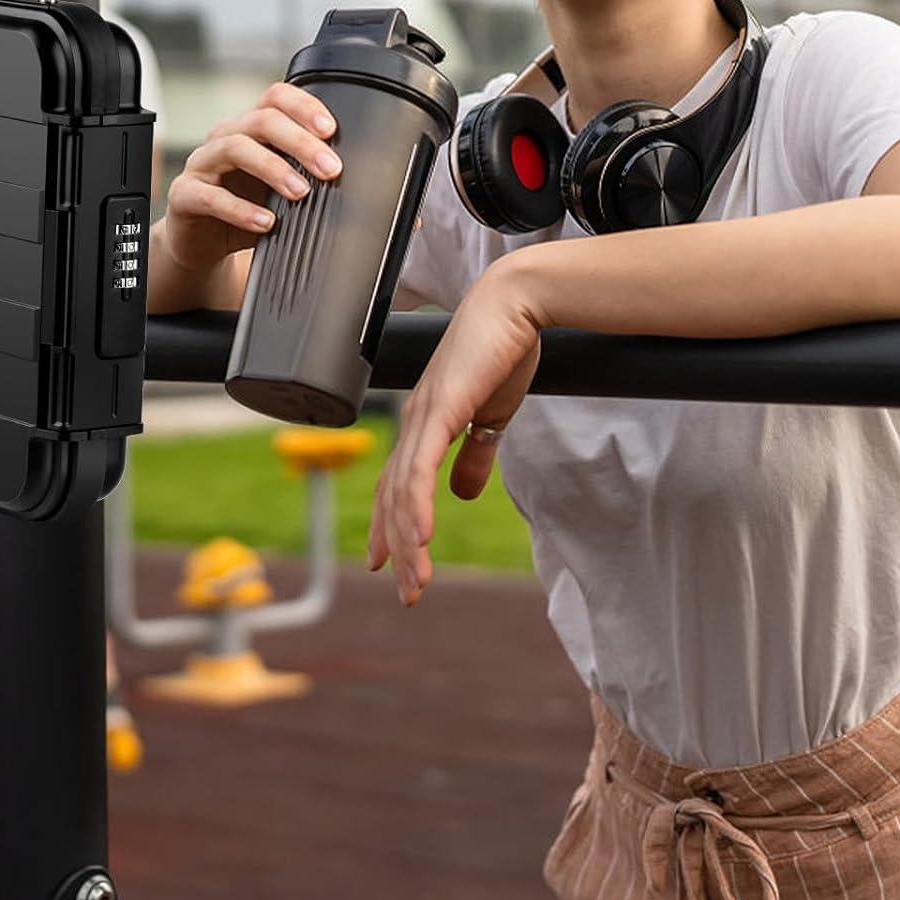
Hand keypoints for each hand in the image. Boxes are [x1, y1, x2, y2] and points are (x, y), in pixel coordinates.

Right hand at [162, 81, 341, 272]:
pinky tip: (266, 223)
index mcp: (250, 128)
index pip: (275, 98)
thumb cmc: (246, 207)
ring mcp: (201, 164)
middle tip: (330, 168)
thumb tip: (354, 181)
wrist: (201, 242)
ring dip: (273, 169)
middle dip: (300, 142)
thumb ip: (305, 177)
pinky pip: (210, 196)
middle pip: (261, 120)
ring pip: (235, 148)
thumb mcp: (280, 189)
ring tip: (301, 193)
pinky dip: (240, 209)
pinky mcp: (184, 195)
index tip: (332, 130)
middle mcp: (225, 137)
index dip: (304, 107)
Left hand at [367, 263, 541, 606]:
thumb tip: (463, 494)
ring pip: (402, 492)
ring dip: (407, 541)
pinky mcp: (439, 410)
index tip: (386, 564)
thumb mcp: (492, 415)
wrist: (514, 307)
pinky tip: (420, 538)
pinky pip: (419, 467)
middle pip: (392, 497)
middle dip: (396, 548)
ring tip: (415, 581)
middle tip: (407, 592)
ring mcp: (422, 416)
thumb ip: (475, 454)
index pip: (395, 484)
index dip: (388, 526)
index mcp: (424, 423)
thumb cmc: (505, 352)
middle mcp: (413, 421)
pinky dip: (415, 505)